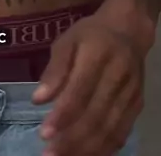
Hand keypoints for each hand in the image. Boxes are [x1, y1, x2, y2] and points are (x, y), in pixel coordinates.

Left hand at [32, 11, 144, 155]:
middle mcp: (118, 74)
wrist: (127, 31)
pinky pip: (121, 132)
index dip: (63, 115)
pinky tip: (84, 154)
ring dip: (86, 149)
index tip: (44, 134)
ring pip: (110, 129)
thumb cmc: (90, 35)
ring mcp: (131, 92)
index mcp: (97, 54)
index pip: (80, 90)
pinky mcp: (137, 105)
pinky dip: (104, 148)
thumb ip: (54, 69)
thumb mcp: (66, 41)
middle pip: (96, 115)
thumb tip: (38, 99)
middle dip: (72, 140)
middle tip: (49, 155)